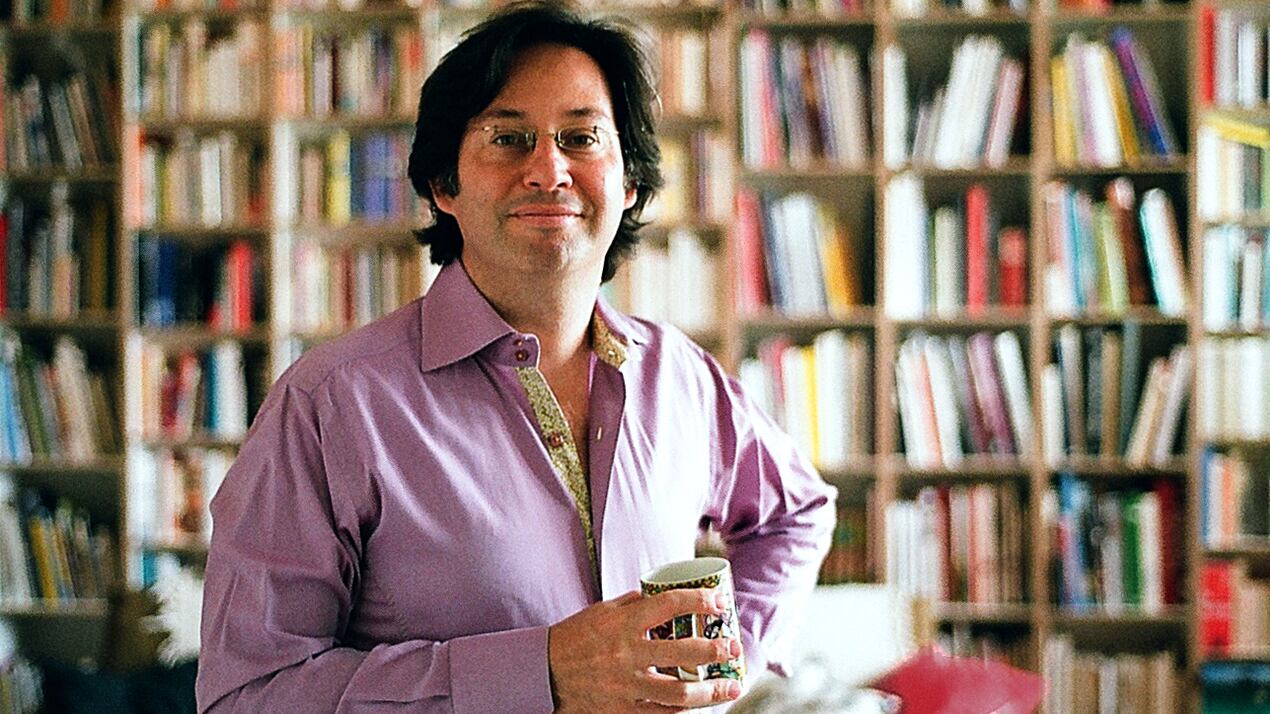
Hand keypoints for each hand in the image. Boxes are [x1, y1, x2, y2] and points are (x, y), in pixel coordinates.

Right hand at [547, 589, 743, 712]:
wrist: (543, 674)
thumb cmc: (575, 638)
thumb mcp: (603, 612)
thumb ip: (635, 604)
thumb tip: (667, 595)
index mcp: (622, 624)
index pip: (669, 604)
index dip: (698, 601)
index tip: (718, 603)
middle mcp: (626, 655)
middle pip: (682, 653)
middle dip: (715, 650)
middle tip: (734, 648)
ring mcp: (625, 687)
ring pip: (678, 694)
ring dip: (710, 692)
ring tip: (731, 688)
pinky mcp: (621, 712)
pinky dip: (682, 711)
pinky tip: (699, 706)